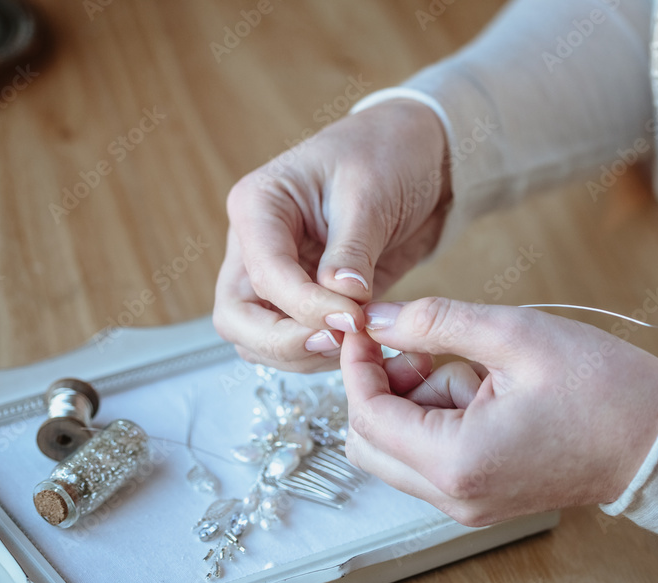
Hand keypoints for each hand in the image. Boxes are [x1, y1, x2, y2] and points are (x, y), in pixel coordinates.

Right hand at [213, 100, 450, 371]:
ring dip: (302, 354)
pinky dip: (320, 353)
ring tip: (355, 344)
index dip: (306, 306)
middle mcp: (257, 244)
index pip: (265, 274)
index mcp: (258, 205)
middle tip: (338, 344)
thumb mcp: (370, 193)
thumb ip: (351, 251)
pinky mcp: (305, 298)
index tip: (353, 318)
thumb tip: (343, 298)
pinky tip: (358, 345)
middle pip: (238, 318)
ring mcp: (278, 275)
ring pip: (259, 339)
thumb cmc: (387, 153)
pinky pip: (294, 340)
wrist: (419, 156)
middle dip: (283, 342)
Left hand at [340, 297, 657, 525]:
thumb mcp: (513, 335)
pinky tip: (477, 388)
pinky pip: (429, 457)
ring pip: (396, 450)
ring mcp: (467, 503)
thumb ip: (434, 322)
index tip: (364, 327)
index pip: (367, 416)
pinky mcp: (481, 496)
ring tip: (464, 365)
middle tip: (415, 346)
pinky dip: (434, 417)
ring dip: (410, 401)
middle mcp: (454, 496)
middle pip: (370, 443)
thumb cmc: (603, 389)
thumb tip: (376, 317)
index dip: (355, 366)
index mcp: (457, 462)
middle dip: (377, 387)